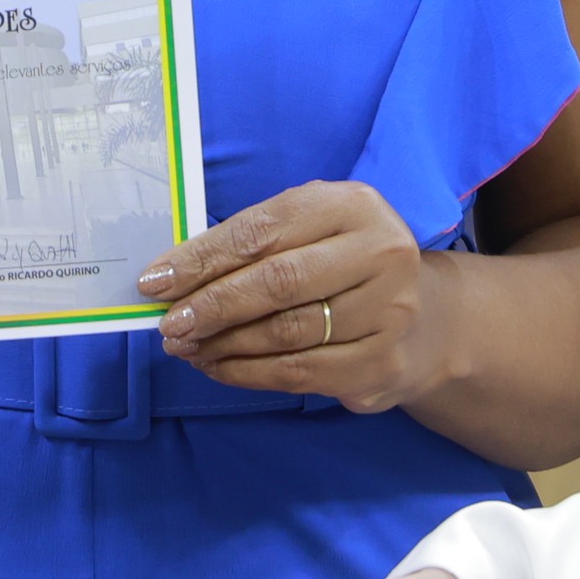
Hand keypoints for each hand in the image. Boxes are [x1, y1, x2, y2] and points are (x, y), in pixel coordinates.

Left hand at [136, 181, 448, 410]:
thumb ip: (252, 243)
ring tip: (186, 347)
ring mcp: (389, 311)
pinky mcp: (382, 362)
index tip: (157, 281)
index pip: (265, 230)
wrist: (422, 317)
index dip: (204, 257)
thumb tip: (171, 274)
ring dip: (224, 344)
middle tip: (169, 324)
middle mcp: (381, 253)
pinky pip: (300, 373)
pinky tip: (218, 367)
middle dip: (211, 305)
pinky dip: (248, 373)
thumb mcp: (308, 231)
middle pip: (278, 283)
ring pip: (286, 333)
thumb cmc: (342, 264)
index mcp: (354, 205)